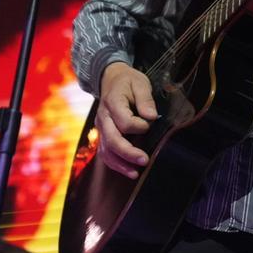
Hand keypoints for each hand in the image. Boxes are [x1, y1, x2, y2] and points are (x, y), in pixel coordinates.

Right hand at [96, 61, 158, 178]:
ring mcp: (100, 128)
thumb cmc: (128, 81)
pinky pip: (104, 153)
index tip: (150, 123)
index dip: (139, 126)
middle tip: (145, 160)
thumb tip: (151, 116)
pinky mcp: (102, 135)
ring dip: (120, 164)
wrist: (110, 79)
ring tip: (135, 173)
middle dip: (129, 153)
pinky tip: (128, 171)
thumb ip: (145, 99)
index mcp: (113, 102)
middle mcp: (103, 118)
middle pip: (112, 140)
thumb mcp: (140, 83)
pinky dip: (115, 164)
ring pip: (106, 150)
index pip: (124, 122)